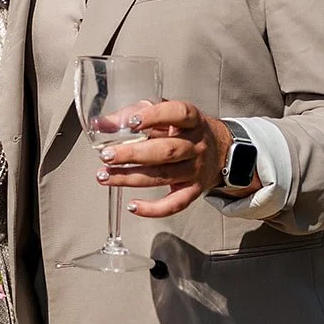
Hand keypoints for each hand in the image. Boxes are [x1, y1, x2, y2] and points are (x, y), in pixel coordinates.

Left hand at [94, 100, 252, 217]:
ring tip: (105, 176)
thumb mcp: (166, 115)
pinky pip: (174, 204)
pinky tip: (132, 205)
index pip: (178, 114)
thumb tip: (102, 124)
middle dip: (133, 154)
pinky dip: (153, 209)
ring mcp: (195, 170)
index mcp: (192, 120)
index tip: (131, 121)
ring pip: (164, 176)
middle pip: (166, 151)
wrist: (221, 150)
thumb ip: (134, 114)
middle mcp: (196, 145)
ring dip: (131, 178)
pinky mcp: (193, 190)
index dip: (154, 116)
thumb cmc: (185, 130)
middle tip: (107, 155)